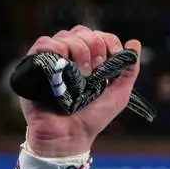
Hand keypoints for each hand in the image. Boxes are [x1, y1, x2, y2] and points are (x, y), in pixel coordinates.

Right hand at [20, 26, 142, 157]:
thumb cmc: (92, 119)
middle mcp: (70, 57)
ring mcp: (52, 60)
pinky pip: (43, 44)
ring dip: (78, 49)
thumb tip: (135, 44)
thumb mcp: (118, 95)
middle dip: (94, 45)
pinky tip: (64, 64)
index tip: (112, 58)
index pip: (97, 35)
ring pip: (64, 35)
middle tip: (96, 69)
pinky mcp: (35, 66)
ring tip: (83, 74)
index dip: (107, 41)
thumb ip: (128, 71)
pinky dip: (55, 48)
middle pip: (81, 31)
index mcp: (88, 60)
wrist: (69, 137)